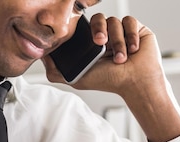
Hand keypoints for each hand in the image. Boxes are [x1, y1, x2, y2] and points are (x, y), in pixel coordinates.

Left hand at [42, 14, 163, 98]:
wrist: (135, 84)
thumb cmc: (111, 82)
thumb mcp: (78, 78)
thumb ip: (56, 70)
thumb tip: (42, 58)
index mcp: (95, 44)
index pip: (86, 26)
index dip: (87, 29)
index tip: (90, 40)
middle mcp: (109, 36)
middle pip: (99, 19)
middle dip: (99, 30)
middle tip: (101, 44)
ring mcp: (123, 32)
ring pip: (115, 22)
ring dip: (117, 41)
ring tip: (120, 58)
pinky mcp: (138, 30)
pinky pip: (130, 21)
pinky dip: (130, 36)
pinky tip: (132, 50)